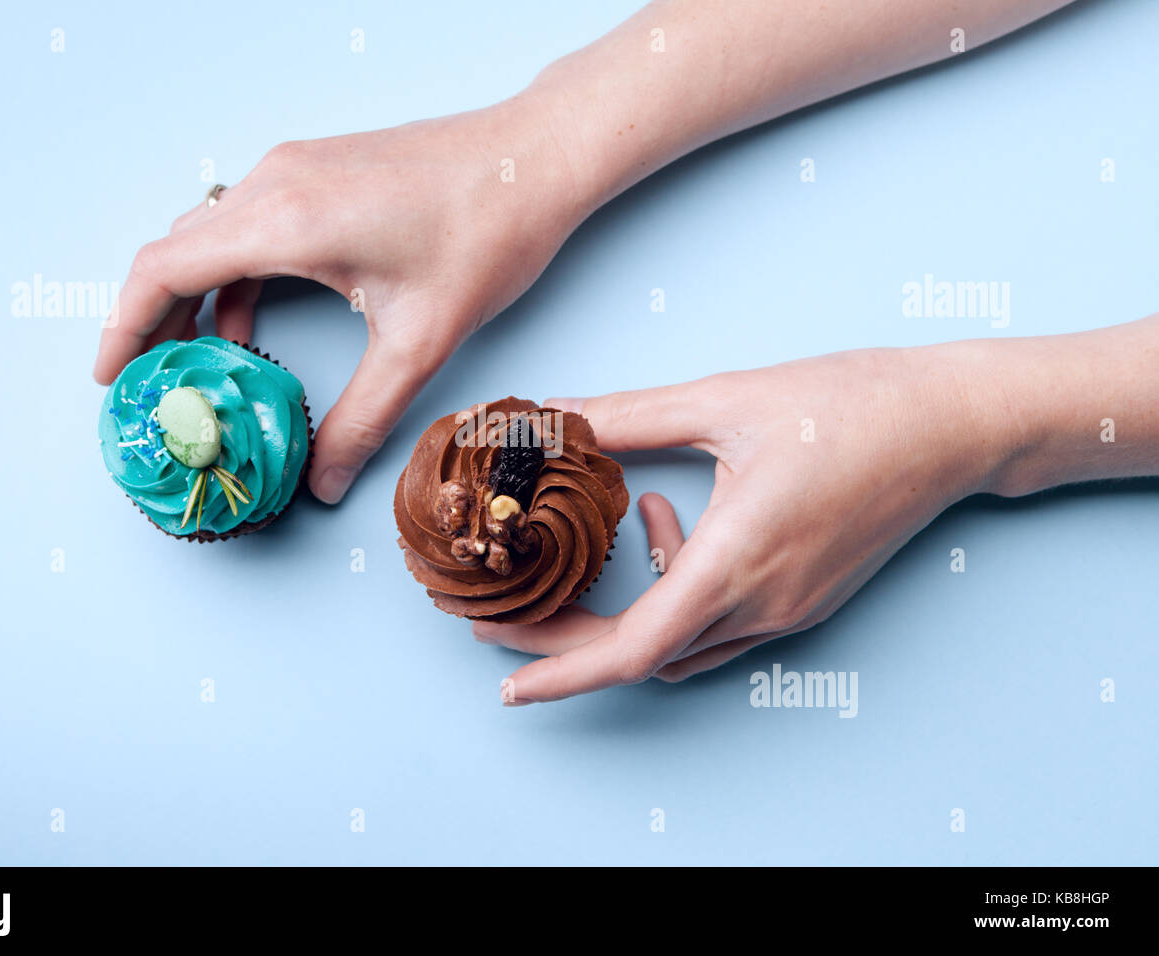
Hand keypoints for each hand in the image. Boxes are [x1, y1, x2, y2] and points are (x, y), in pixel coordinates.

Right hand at [93, 96, 582, 502]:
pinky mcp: (319, 169)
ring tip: (195, 367)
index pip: (164, 269)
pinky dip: (234, 276)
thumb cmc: (487, 233)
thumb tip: (324, 482)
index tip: (111, 380)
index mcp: (287, 219)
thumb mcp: (420, 342)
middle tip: (150, 386)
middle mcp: (277, 182)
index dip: (124, 327)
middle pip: (176, 251)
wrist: (535, 158)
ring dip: (193, 299)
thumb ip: (362, 419)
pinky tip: (249, 326)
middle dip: (152, 321)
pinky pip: (247, 223)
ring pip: (210, 236)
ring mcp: (296, 169)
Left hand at [478, 343, 1013, 700]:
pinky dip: (675, 594)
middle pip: (644, 654)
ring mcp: (789, 611)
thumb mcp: (724, 399)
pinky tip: (666, 517)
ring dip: (625, 611)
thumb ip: (626, 414)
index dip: (563, 671)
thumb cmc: (848, 404)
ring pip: (680, 645)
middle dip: (567, 641)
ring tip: (602, 537)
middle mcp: (764, 603)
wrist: (951, 423)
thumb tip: (549, 414)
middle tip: (509, 612)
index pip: (635, 646)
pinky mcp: (804, 602)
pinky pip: (718, 625)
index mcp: (740, 559)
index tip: (508, 682)